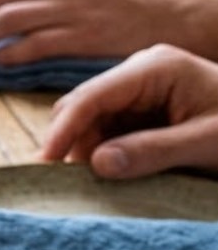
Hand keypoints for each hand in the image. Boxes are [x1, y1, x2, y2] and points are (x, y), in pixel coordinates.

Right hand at [39, 44, 217, 177]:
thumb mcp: (207, 142)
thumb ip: (153, 151)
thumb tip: (98, 163)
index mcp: (156, 67)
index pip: (93, 94)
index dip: (65, 129)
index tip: (47, 161)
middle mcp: (140, 73)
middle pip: (82, 105)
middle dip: (72, 142)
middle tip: (72, 181)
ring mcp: (137, 91)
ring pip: (89, 121)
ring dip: (86, 152)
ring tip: (98, 182)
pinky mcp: (139, 111)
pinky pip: (104, 131)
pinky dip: (101, 154)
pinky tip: (110, 172)